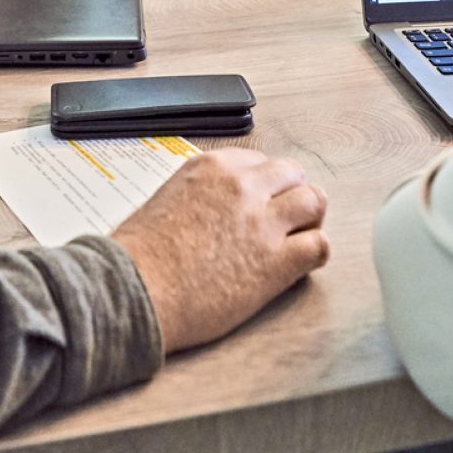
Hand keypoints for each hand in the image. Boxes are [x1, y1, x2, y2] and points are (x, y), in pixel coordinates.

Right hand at [110, 147, 329, 352]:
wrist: (134, 290)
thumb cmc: (138, 255)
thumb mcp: (166, 200)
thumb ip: (200, 196)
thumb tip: (215, 211)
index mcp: (212, 167)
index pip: (259, 162)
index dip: (263, 186)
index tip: (258, 204)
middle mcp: (242, 186)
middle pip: (292, 174)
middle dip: (291, 195)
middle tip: (285, 220)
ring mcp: (262, 221)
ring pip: (314, 201)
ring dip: (310, 219)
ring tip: (298, 239)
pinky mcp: (276, 261)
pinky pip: (319, 245)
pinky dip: (315, 253)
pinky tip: (300, 266)